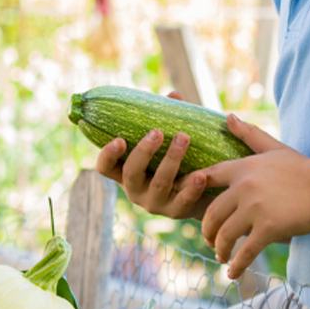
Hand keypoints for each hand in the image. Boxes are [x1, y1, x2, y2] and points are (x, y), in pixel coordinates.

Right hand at [94, 92, 211, 219]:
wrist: (204, 191)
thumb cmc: (180, 159)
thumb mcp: (168, 142)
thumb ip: (167, 119)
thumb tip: (173, 95)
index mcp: (128, 172)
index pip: (106, 168)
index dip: (107, 155)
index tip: (119, 139)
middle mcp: (136, 190)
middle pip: (131, 174)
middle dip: (144, 152)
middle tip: (157, 132)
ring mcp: (155, 203)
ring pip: (160, 183)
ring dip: (171, 160)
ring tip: (183, 138)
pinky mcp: (177, 212)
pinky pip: (183, 201)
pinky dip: (192, 188)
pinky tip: (201, 175)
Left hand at [199, 114, 309, 279]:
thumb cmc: (302, 169)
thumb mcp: (273, 148)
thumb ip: (248, 134)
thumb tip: (227, 116)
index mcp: (242, 168)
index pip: (206, 177)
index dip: (190, 188)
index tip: (181, 198)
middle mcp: (244, 187)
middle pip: (211, 213)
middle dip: (207, 231)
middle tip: (209, 240)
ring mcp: (256, 208)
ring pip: (224, 235)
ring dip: (219, 249)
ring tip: (221, 257)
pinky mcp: (269, 228)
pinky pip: (245, 251)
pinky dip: (236, 265)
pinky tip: (233, 274)